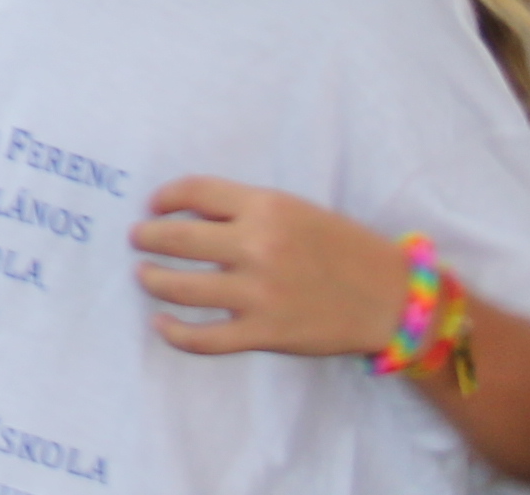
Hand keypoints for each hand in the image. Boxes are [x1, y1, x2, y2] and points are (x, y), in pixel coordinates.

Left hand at [131, 177, 406, 357]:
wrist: (392, 299)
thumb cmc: (342, 248)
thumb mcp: (296, 211)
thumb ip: (246, 209)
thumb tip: (187, 211)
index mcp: (267, 208)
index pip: (194, 191)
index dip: (164, 197)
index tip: (153, 206)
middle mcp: (258, 246)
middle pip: (176, 238)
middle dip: (147, 238)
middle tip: (138, 239)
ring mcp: (259, 293)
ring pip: (180, 287)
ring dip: (152, 280)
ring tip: (145, 275)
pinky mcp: (265, 334)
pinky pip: (204, 338)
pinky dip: (174, 332)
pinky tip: (162, 324)